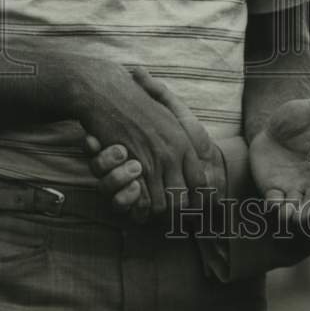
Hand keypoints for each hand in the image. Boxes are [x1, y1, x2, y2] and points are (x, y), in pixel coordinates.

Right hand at [71, 61, 211, 218]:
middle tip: (171, 219)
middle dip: (177, 214)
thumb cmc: (139, 100)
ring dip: (155, 212)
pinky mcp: (131, 166)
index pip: (200, 182)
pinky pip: (141, 200)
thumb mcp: (170, 111)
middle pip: (183, 200)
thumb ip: (183, 133)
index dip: (198, 198)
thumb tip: (198, 154)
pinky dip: (139, 207)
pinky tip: (136, 202)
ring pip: (162, 205)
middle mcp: (172, 154)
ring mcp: (152, 162)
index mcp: (184, 142)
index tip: (193, 207)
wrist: (109, 92)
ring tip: (152, 213)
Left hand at [249, 97, 309, 225]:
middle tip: (305, 215)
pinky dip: (275, 205)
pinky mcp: (273, 188)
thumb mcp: (309, 109)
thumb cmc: (295, 118)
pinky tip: (274, 202)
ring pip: (296, 207)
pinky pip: (275, 201)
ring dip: (293, 214)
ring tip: (289, 215)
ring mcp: (292, 186)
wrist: (270, 125)